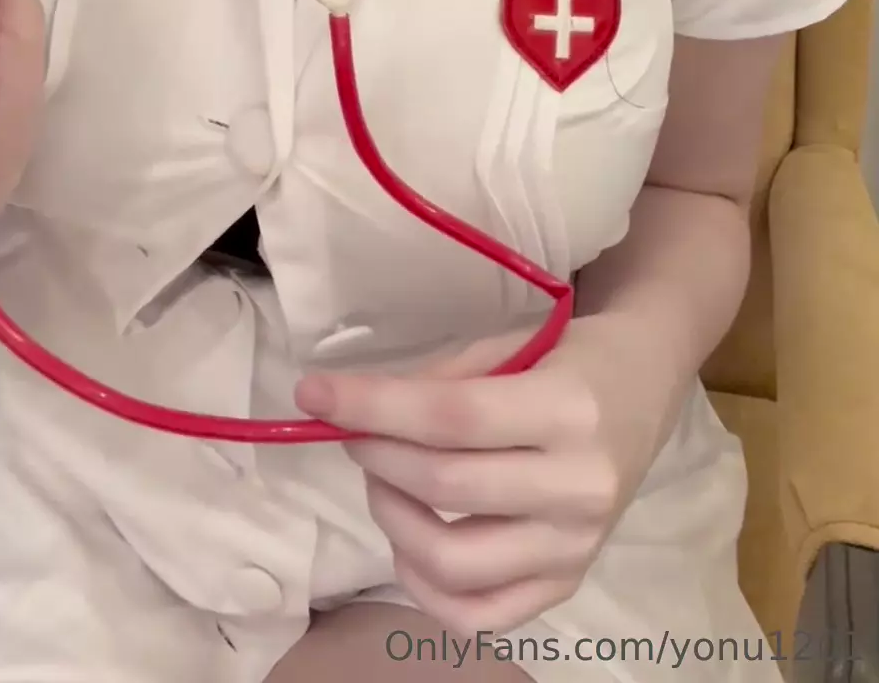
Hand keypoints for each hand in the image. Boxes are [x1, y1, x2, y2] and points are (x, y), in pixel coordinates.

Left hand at [293, 316, 668, 637]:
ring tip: (383, 481)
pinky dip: (425, 589)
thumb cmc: (570, 355)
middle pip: (445, 485)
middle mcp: (579, 486)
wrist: (645, 387)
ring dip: (393, 518)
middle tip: (353, 430)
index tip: (314, 395)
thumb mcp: (512, 344)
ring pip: (453, 562)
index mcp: (568, 410)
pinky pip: (479, 615)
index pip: (450, 417)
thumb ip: (442, 380)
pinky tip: (408, 543)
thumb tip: (362, 412)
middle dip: (376, 454)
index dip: (373, 406)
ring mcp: (577, 547)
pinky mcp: (568, 583)